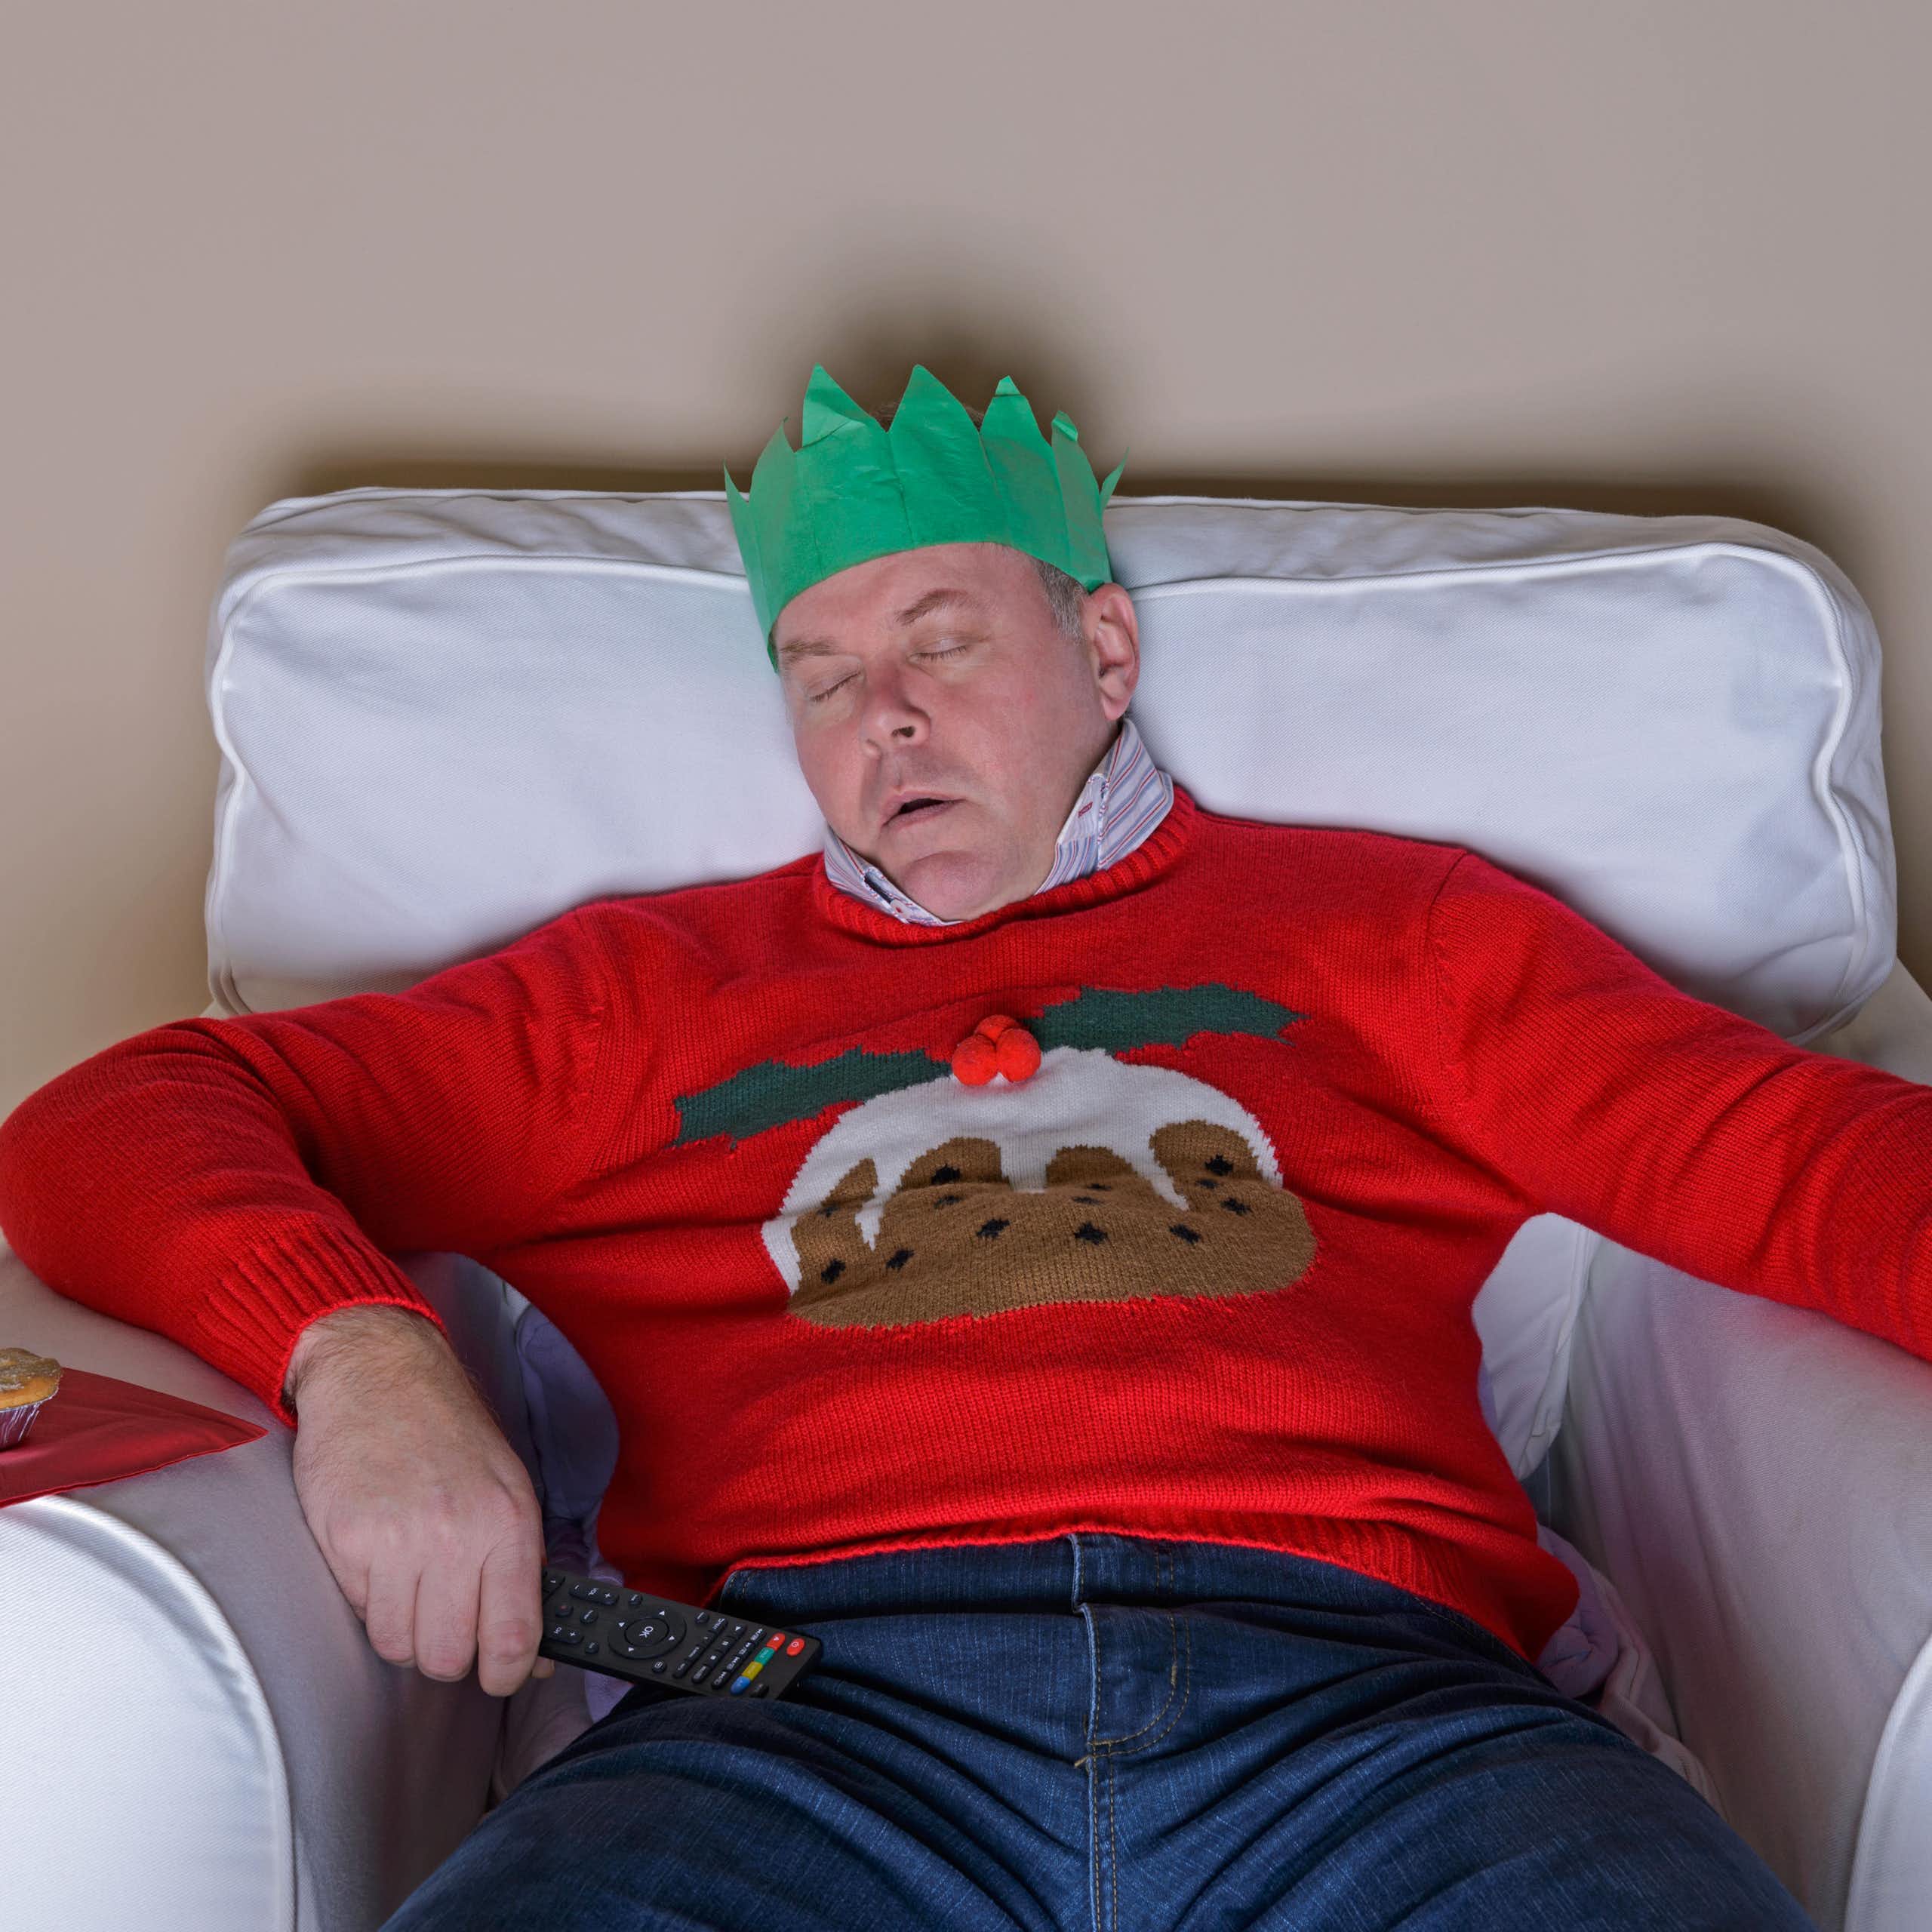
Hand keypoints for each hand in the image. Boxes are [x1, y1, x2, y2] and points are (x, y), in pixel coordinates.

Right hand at [284, 1305, 555, 1696]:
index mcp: (508, 1523)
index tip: (499, 1675)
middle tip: (443, 1615)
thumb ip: (524, 1569)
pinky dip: (368, 1599)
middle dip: (446, 1650)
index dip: (507, 1673)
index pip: (514, 1638)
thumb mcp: (509, 1486)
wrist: (379, 1373)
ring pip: (398, 1646)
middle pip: (448, 1658)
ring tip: (408, 1582)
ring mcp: (396, 1541)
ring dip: (403, 1628)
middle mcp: (456, 1535)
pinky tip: (377, 1557)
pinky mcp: (344, 1541)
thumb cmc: (449, 1433)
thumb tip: (537, 1656)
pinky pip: (359, 1612)